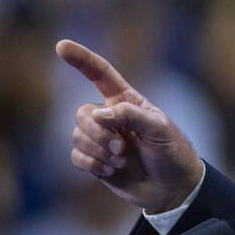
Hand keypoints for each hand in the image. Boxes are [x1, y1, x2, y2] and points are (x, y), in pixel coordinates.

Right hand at [56, 39, 203, 212]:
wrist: (173, 188)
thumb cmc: (172, 152)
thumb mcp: (159, 128)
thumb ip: (130, 115)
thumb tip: (98, 115)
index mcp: (127, 101)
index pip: (100, 74)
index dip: (82, 59)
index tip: (61, 46)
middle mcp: (110, 117)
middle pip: (82, 113)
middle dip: (98, 133)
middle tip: (123, 149)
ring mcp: (101, 139)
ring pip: (77, 136)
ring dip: (99, 152)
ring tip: (123, 161)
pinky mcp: (95, 161)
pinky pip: (76, 157)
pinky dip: (93, 165)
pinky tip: (112, 171)